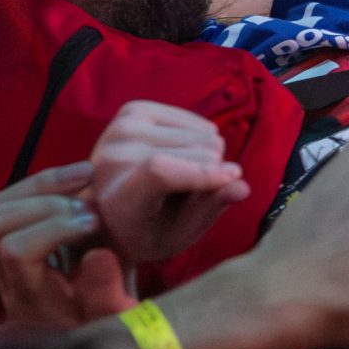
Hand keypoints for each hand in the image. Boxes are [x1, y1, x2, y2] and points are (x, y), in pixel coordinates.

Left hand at [0, 163, 134, 331]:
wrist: (88, 328)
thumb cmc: (103, 323)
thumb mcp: (112, 319)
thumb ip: (105, 293)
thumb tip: (96, 254)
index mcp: (29, 300)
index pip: (17, 252)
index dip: (54, 229)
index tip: (95, 222)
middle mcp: (6, 278)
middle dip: (44, 203)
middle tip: (90, 202)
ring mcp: (0, 258)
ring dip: (40, 186)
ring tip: (85, 177)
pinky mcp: (9, 239)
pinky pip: (8, 201)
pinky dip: (41, 184)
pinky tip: (77, 179)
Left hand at [89, 101, 249, 265]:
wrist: (106, 212)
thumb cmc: (146, 232)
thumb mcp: (179, 236)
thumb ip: (209, 210)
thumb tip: (242, 186)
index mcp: (118, 199)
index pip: (160, 171)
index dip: (203, 172)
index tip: (234, 176)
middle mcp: (111, 158)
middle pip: (186, 148)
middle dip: (212, 166)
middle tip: (203, 189)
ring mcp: (119, 130)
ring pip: (193, 132)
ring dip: (206, 153)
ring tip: (189, 174)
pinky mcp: (131, 111)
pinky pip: (188, 117)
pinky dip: (200, 133)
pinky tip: (191, 151)